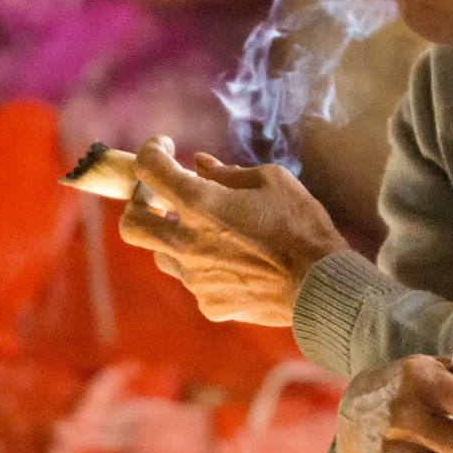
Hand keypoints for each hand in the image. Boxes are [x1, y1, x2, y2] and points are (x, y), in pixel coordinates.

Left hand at [119, 136, 350, 325]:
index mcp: (199, 203)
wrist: (320, 285)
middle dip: (138, 206)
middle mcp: (186, 241)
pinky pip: (194, 280)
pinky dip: (206, 267)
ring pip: (163, 255)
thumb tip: (201, 165)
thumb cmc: (301, 226)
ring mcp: (195, 277)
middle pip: (131, 224)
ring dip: (176, 238)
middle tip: (158, 198)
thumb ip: (228, 173)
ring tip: (209, 233)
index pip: (149, 169)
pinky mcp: (209, 303)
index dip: (152, 152)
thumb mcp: (272, 182)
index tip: (164, 149)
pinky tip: (236, 263)